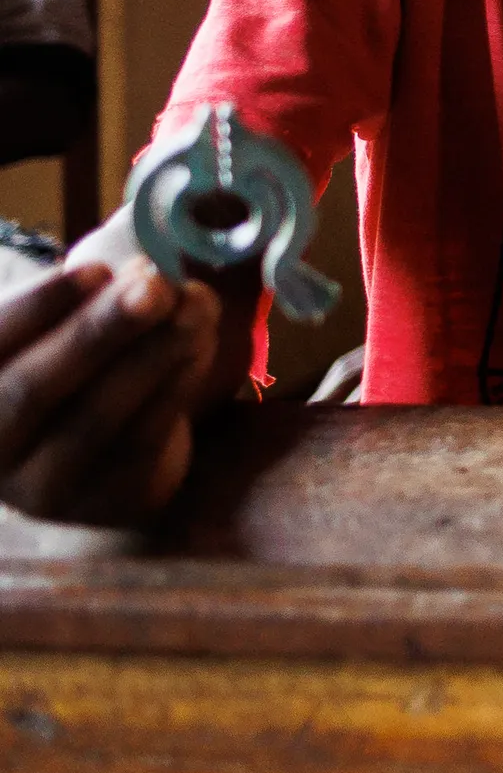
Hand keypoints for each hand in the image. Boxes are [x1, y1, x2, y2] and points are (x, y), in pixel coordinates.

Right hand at [0, 258, 223, 526]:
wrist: (109, 445)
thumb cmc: (74, 364)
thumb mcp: (59, 327)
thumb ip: (83, 302)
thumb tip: (142, 273)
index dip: (38, 307)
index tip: (95, 267)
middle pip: (32, 391)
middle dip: (97, 331)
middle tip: (154, 285)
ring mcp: (40, 490)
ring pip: (92, 420)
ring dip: (151, 354)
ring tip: (195, 304)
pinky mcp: (104, 505)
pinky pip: (141, 442)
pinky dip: (175, 386)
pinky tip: (200, 344)